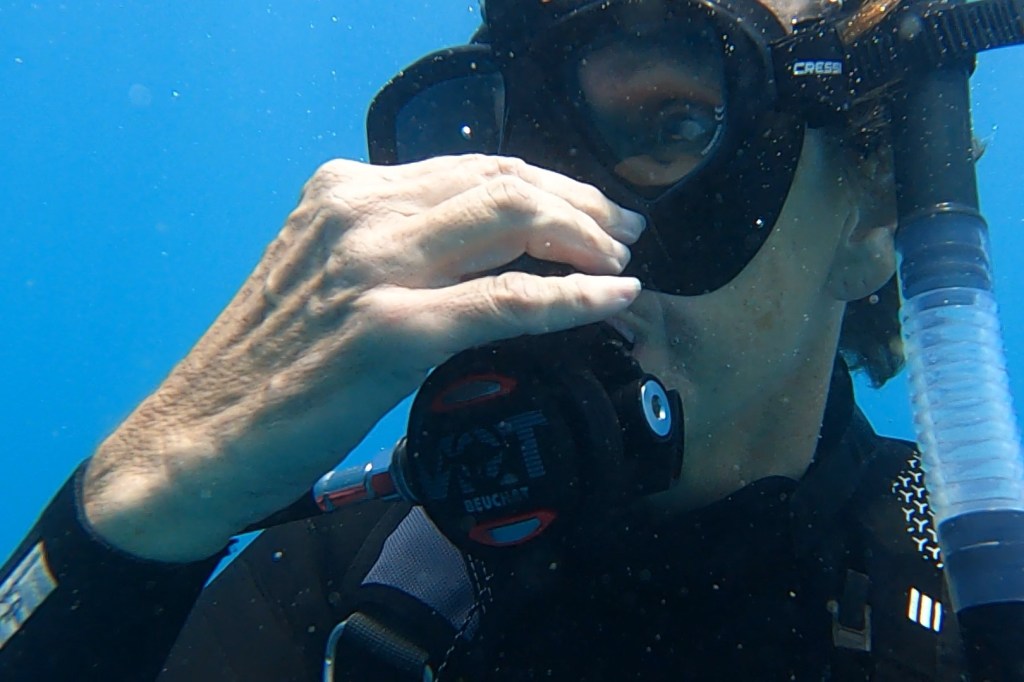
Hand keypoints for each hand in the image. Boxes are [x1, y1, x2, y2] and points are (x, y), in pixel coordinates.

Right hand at [82, 154, 644, 560]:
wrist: (198, 438)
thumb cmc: (267, 366)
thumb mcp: (326, 277)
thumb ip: (393, 248)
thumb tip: (482, 252)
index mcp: (343, 192)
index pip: (471, 168)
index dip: (545, 185)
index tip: (587, 212)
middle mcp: (359, 213)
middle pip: (504, 181)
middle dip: (579, 203)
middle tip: (623, 232)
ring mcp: (373, 267)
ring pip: (512, 221)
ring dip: (585, 238)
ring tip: (621, 263)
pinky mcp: (388, 330)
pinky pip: (505, 299)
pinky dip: (572, 297)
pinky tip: (614, 298)